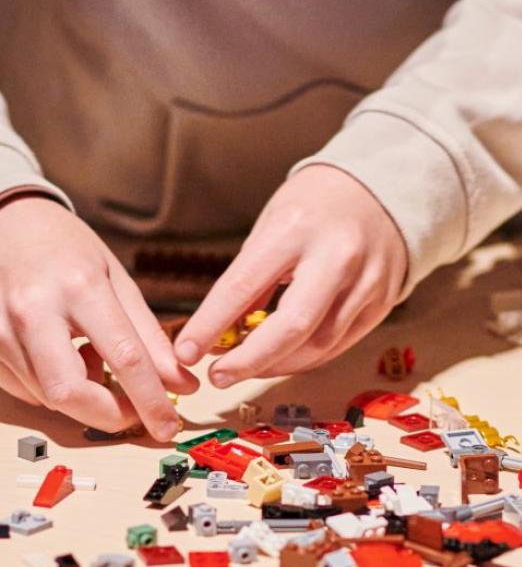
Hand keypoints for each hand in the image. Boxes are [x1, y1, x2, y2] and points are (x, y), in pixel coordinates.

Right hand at [0, 196, 196, 440]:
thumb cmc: (59, 248)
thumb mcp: (113, 278)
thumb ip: (147, 335)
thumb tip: (179, 384)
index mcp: (77, 286)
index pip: (124, 358)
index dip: (151, 400)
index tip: (168, 425)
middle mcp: (31, 311)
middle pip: (72, 394)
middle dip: (109, 415)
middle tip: (131, 412)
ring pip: (48, 398)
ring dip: (80, 395)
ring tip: (87, 358)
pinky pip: (24, 392)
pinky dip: (49, 388)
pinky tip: (55, 356)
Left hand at [173, 166, 407, 385]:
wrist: (382, 190)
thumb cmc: (314, 207)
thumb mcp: (271, 226)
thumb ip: (247, 280)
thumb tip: (216, 336)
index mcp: (297, 229)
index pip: (243, 287)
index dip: (210, 326)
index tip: (184, 352)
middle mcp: (337, 256)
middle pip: (291, 327)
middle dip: (248, 361)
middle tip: (217, 376)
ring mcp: (365, 282)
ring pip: (316, 346)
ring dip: (274, 365)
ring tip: (245, 367)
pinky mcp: (380, 304)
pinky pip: (337, 347)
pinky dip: (302, 360)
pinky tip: (279, 360)